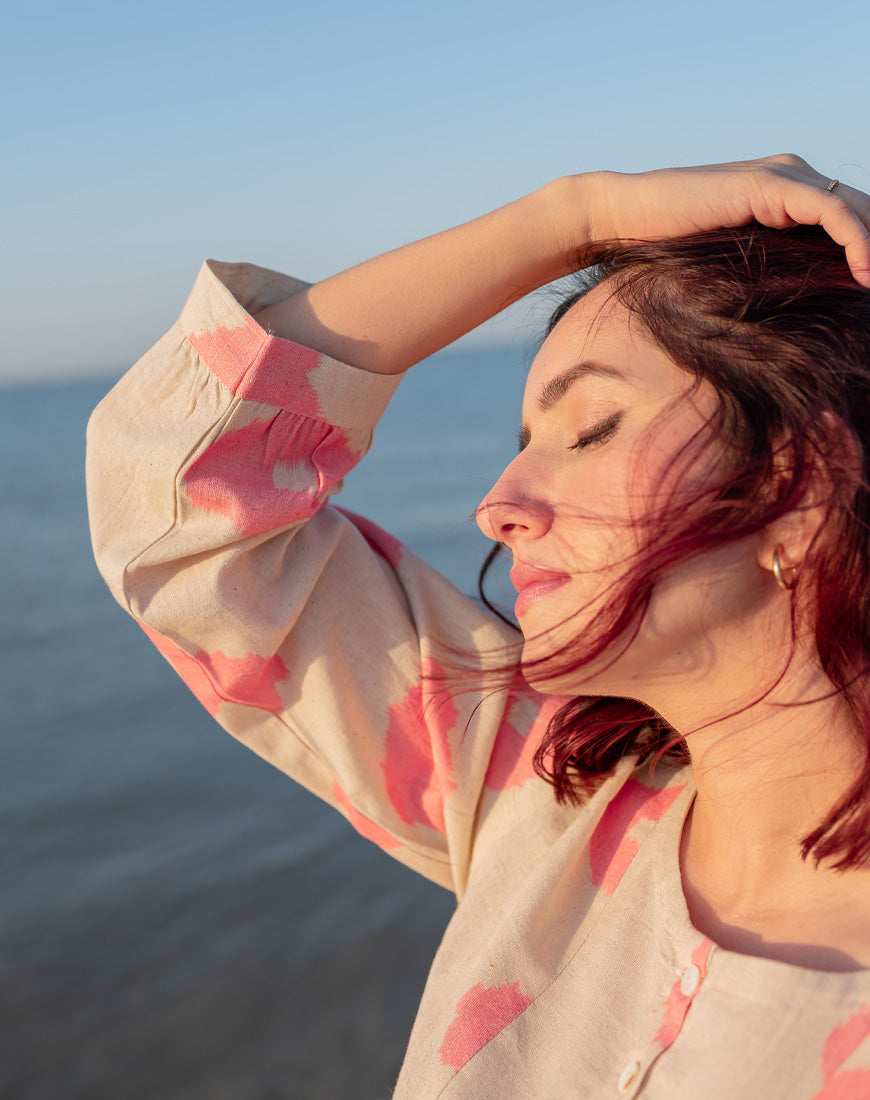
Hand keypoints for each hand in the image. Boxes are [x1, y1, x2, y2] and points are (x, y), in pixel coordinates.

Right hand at [567, 154, 869, 286]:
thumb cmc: (663, 247)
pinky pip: (833, 211)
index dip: (868, 253)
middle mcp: (793, 176)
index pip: (847, 218)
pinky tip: (864, 273)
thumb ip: (763, 269)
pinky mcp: (771, 185)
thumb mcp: (727, 262)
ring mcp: (784, 176)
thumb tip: (790, 311)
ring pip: (856, 208)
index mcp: (786, 193)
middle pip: (862, 209)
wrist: (623, 217)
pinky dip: (857, 241)